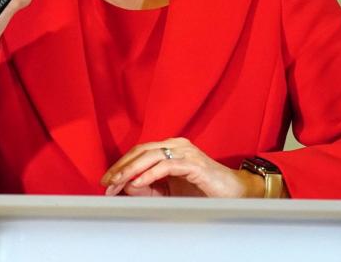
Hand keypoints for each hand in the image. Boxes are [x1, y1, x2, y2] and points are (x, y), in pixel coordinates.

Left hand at [100, 137, 263, 197]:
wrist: (235, 194)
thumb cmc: (203, 191)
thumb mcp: (170, 191)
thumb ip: (149, 188)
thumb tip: (126, 186)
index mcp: (170, 149)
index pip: (139, 152)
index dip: (120, 166)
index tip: (106, 182)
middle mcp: (176, 145)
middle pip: (141, 150)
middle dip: (121, 167)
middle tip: (106, 183)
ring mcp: (186, 152)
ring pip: (151, 155)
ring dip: (130, 170)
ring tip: (117, 183)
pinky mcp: (194, 163)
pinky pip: (166, 166)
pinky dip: (149, 174)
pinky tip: (137, 183)